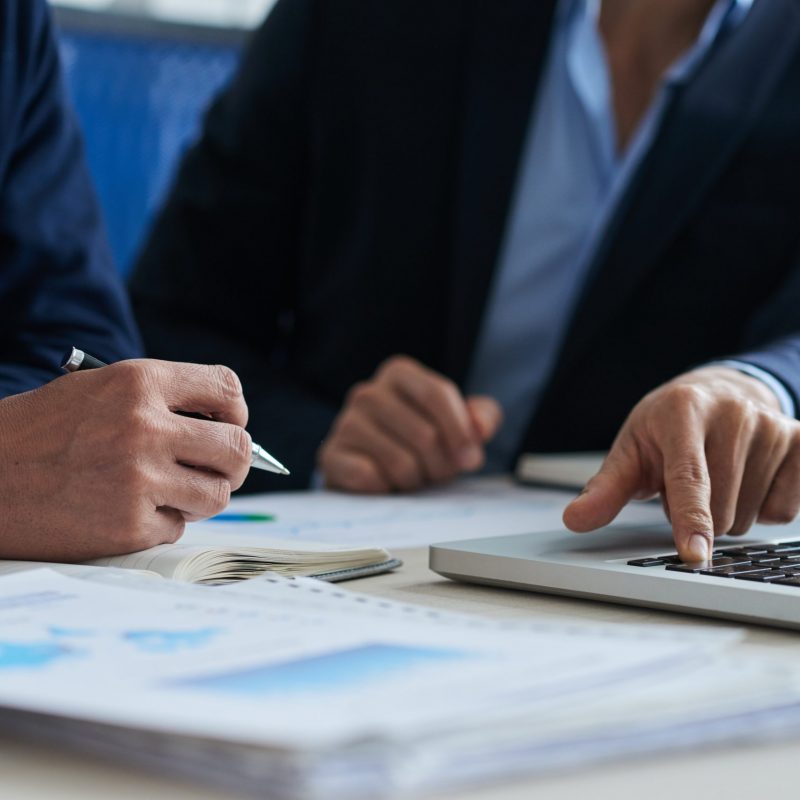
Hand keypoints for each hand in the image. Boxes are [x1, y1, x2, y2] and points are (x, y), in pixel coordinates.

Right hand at [0, 359, 252, 560]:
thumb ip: (162, 402)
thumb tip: (226, 429)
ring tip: (171, 491)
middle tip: (216, 469)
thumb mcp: (99, 390)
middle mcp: (145, 427)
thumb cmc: (42, 431)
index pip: (227, 389)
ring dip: (202, 497)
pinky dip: (161, 522)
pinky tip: (128, 510)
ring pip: (218, 495)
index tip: (229, 425)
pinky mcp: (128, 525)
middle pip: (237, 449)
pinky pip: (177, 527)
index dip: (236, 412)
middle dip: (234, 462)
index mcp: (140, 383)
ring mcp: (139, 479)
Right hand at [318, 355, 502, 492]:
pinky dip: (386, 489)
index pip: (437, 394)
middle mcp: (368, 392)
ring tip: (413, 477)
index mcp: (399, 373)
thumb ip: (482, 417)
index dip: (460, 432)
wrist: (376, 468)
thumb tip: (481, 429)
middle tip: (439, 473)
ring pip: (400, 462)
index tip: (471, 459)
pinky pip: (370, 478)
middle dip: (441, 465)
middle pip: (424, 434)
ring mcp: (344, 423)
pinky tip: (385, 483)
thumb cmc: (423, 441)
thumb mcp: (460, 423)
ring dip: (416, 480)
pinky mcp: (330, 455)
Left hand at [563, 367, 799, 561]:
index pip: (689, 478)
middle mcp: (733, 413)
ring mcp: (773, 425)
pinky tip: (748, 478)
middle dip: (698, 516)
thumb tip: (575, 520)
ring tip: (716, 478)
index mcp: (682, 411)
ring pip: (753, 514)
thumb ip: (604, 488)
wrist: (715, 392)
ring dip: (730, 512)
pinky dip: (764, 506)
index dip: (690, 520)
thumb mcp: (630, 451)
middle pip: (721, 509)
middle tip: (686, 485)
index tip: (694, 554)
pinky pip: (785, 508)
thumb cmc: (665, 426)